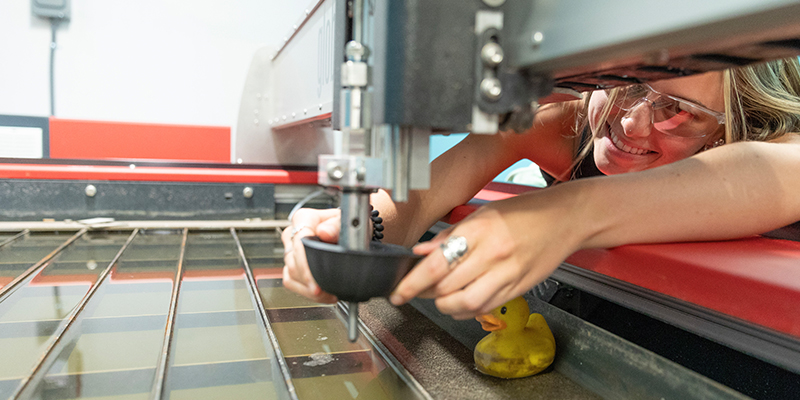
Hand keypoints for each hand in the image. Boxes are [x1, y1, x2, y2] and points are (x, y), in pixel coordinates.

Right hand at [281, 208, 340, 303]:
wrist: (350, 233)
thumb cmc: (347, 225)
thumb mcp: (346, 222)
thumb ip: (336, 225)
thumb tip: (324, 232)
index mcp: (303, 219)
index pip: (298, 243)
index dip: (306, 265)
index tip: (316, 282)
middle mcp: (293, 234)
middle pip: (293, 262)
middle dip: (310, 281)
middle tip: (327, 292)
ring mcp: (291, 250)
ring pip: (291, 274)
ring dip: (309, 289)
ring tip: (329, 293)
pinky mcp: (292, 265)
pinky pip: (291, 282)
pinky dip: (305, 292)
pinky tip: (323, 295)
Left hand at [389, 188, 585, 319]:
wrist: (567, 218)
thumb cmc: (526, 211)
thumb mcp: (483, 213)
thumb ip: (450, 235)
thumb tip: (421, 252)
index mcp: (480, 230)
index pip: (436, 264)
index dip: (411, 283)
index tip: (398, 292)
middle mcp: (493, 254)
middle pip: (446, 287)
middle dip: (425, 293)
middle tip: (417, 289)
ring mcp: (507, 274)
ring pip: (465, 304)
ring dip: (446, 305)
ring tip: (440, 297)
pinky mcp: (519, 288)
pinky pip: (486, 307)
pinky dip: (468, 310)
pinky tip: (462, 301)